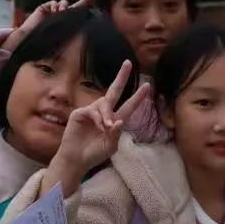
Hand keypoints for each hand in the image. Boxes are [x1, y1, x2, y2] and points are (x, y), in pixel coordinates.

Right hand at [2, 0, 97, 51]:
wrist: (30, 41)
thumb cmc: (46, 44)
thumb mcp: (63, 38)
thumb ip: (72, 29)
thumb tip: (82, 23)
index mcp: (66, 26)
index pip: (78, 16)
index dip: (86, 7)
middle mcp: (60, 18)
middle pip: (74, 7)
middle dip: (84, 1)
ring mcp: (52, 12)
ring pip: (64, 4)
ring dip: (65, 7)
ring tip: (61, 14)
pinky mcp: (44, 9)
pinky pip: (54, 3)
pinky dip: (55, 6)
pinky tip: (53, 12)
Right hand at [42, 60, 149, 195]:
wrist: (77, 160)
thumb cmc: (94, 154)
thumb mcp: (111, 146)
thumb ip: (117, 134)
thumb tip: (120, 121)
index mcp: (114, 121)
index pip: (129, 106)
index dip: (138, 97)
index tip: (148, 86)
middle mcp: (104, 113)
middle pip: (114, 91)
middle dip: (122, 77)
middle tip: (128, 63)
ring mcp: (91, 111)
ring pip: (104, 104)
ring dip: (107, 115)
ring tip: (106, 127)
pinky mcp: (80, 113)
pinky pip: (93, 111)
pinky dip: (98, 119)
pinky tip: (99, 127)